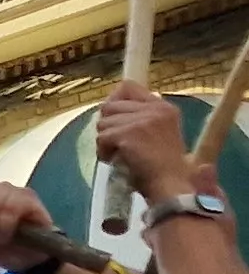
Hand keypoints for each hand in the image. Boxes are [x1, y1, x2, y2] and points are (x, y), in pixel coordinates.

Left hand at [96, 80, 207, 200]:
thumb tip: (111, 104)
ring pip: (102, 123)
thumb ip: (142, 118)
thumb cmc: (164, 167)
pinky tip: (116, 162)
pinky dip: (104, 152)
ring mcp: (142, 120)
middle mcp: (154, 109)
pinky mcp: (128, 134)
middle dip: (108, 126)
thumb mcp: (160, 134)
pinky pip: (101, 138)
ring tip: (120, 155)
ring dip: (105, 141)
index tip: (114, 117)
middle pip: (109, 106)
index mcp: (164, 108)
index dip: (115, 101)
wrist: (171, 186)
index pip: (128, 86)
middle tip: (117, 144)